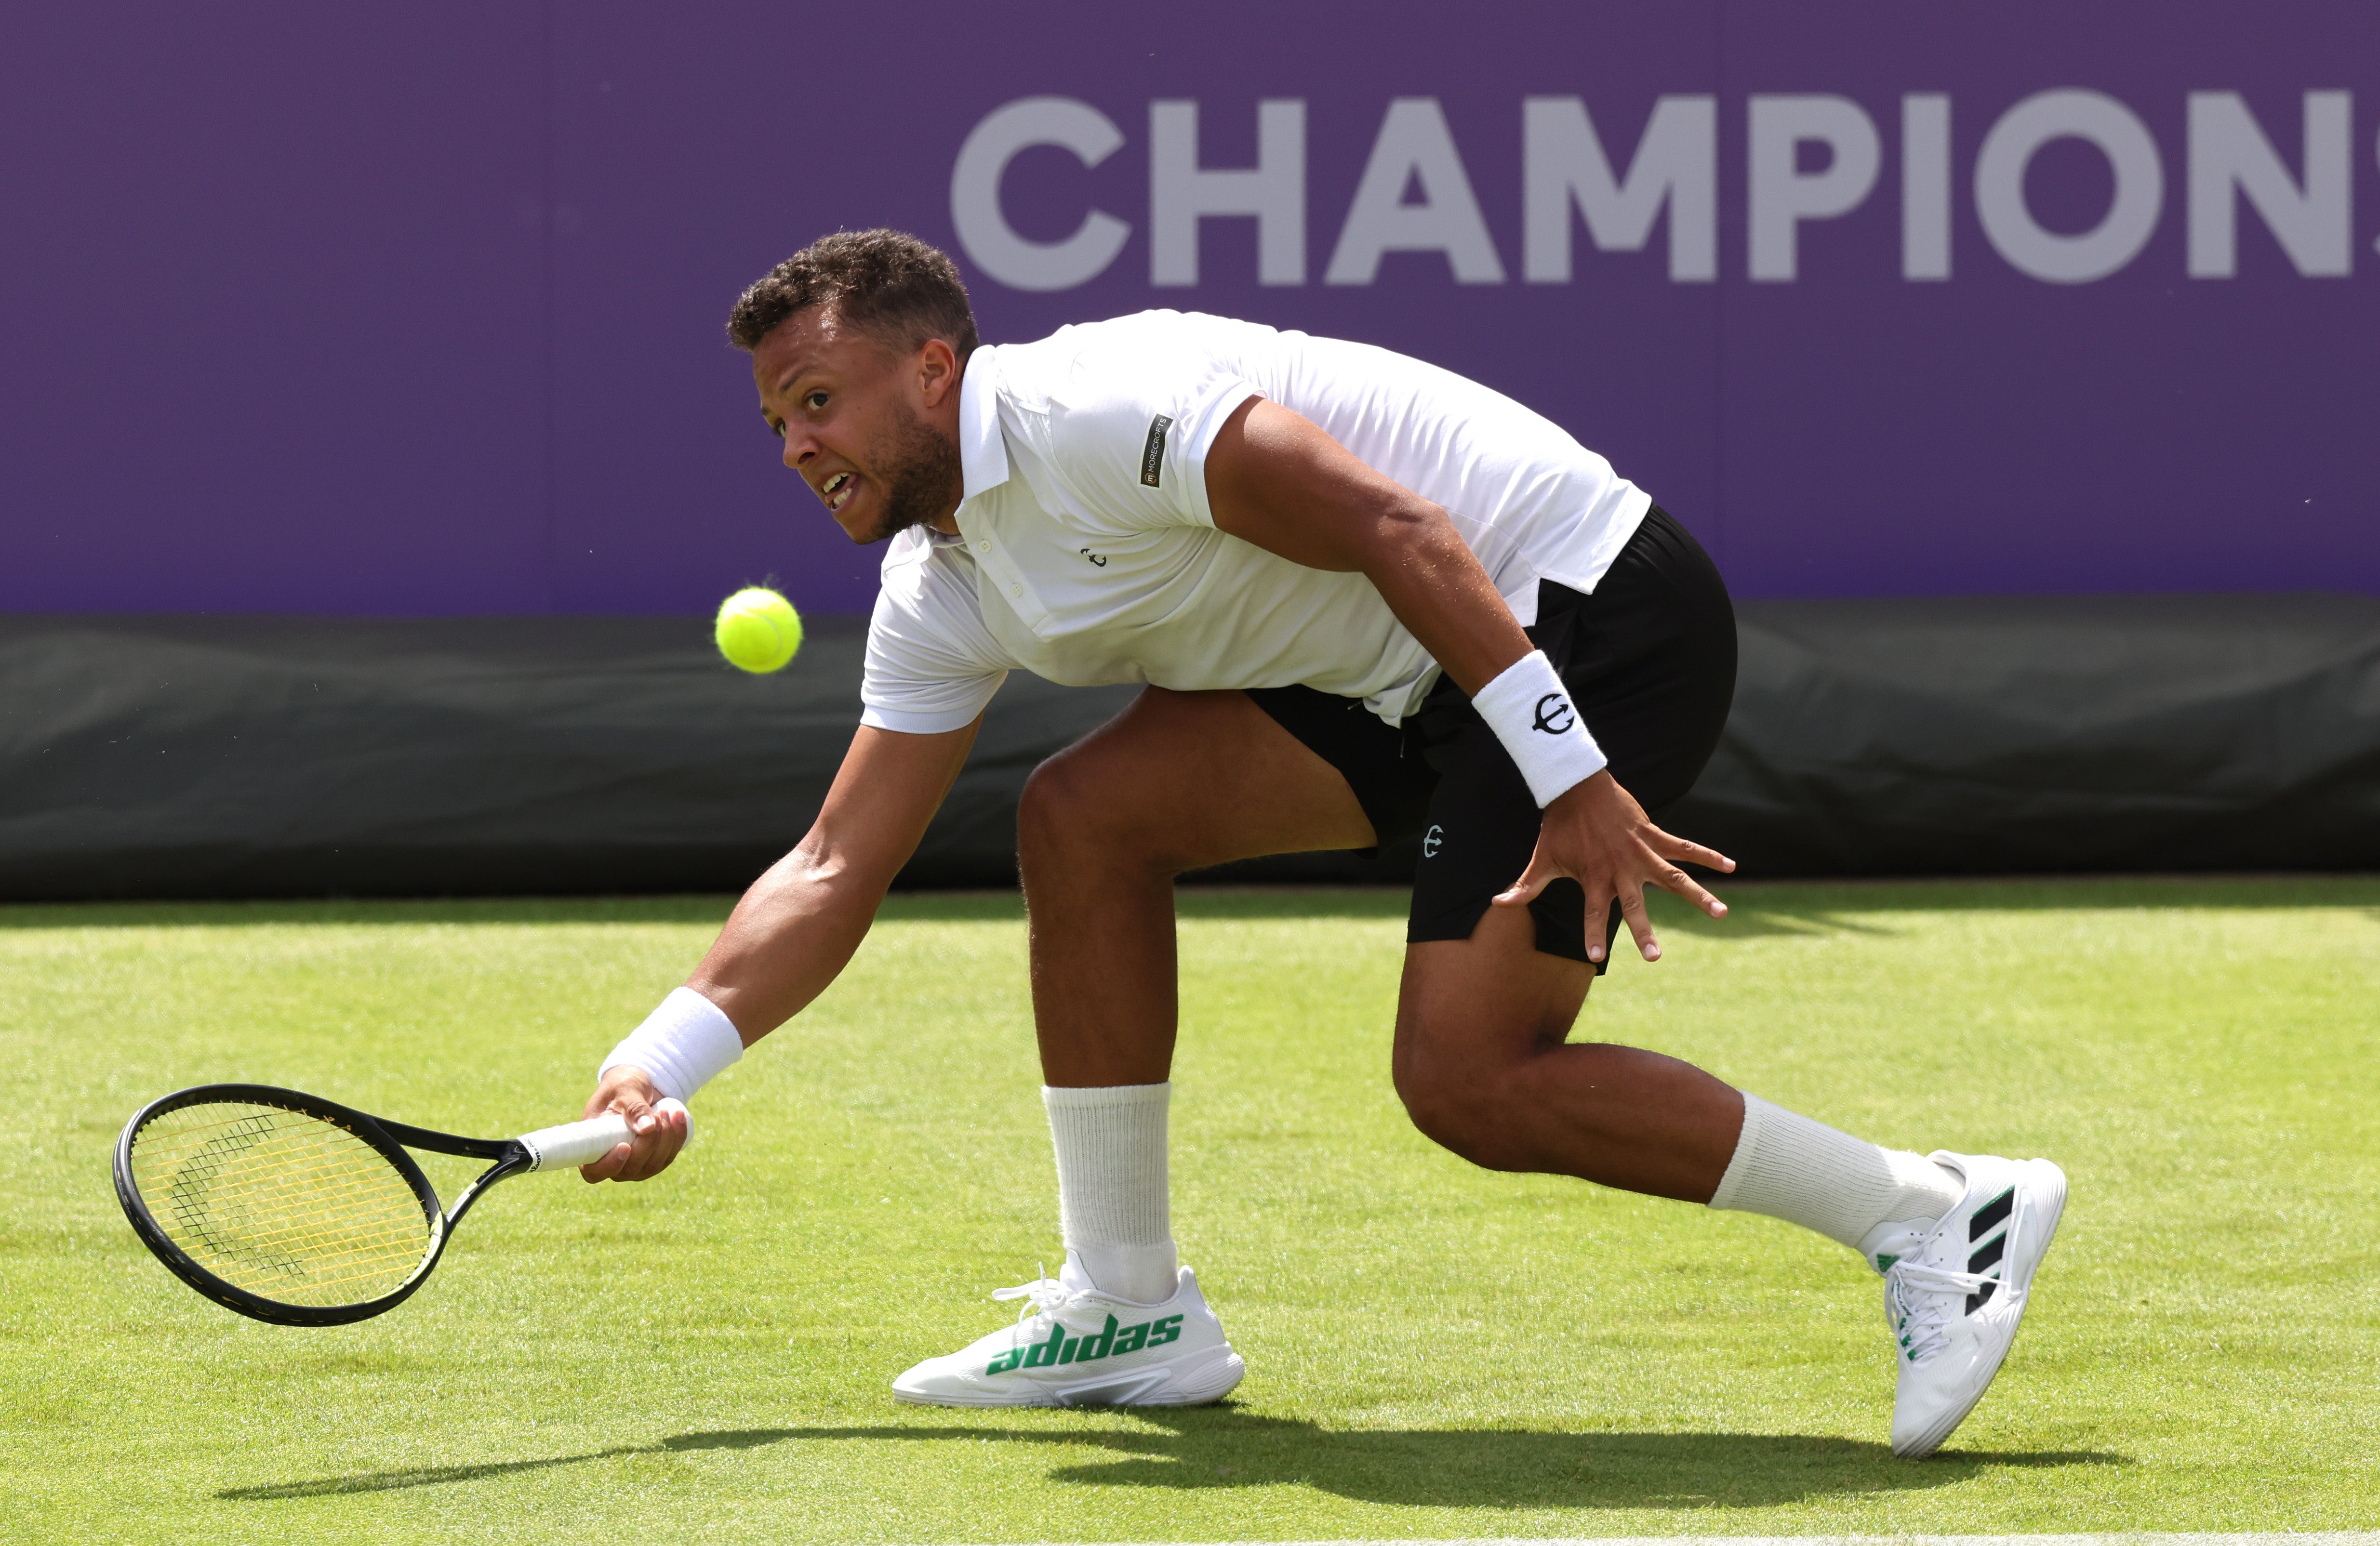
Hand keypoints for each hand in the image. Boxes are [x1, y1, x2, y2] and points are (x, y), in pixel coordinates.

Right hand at [577, 1066, 690, 1182]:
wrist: (641, 1084)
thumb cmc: (624, 1084)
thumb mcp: (625, 1088)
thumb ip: (633, 1106)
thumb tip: (646, 1129)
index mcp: (593, 1145)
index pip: (594, 1171)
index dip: (609, 1166)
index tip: (625, 1146)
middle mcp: (612, 1159)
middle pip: (631, 1169)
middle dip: (648, 1144)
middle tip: (655, 1115)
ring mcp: (634, 1163)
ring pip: (653, 1166)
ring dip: (665, 1140)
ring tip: (665, 1111)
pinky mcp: (654, 1158)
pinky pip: (668, 1157)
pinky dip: (677, 1138)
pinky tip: (678, 1117)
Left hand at [1492, 769, 1734, 963]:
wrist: (1577, 786)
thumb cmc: (1558, 827)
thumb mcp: (1541, 858)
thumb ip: (1525, 885)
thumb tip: (1498, 904)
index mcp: (1593, 878)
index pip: (1590, 913)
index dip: (1591, 934)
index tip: (1596, 956)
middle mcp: (1620, 869)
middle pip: (1634, 906)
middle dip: (1644, 932)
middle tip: (1654, 958)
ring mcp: (1640, 852)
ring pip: (1674, 878)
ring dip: (1698, 896)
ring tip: (1721, 914)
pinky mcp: (1653, 835)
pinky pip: (1685, 847)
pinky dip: (1708, 855)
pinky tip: (1731, 866)